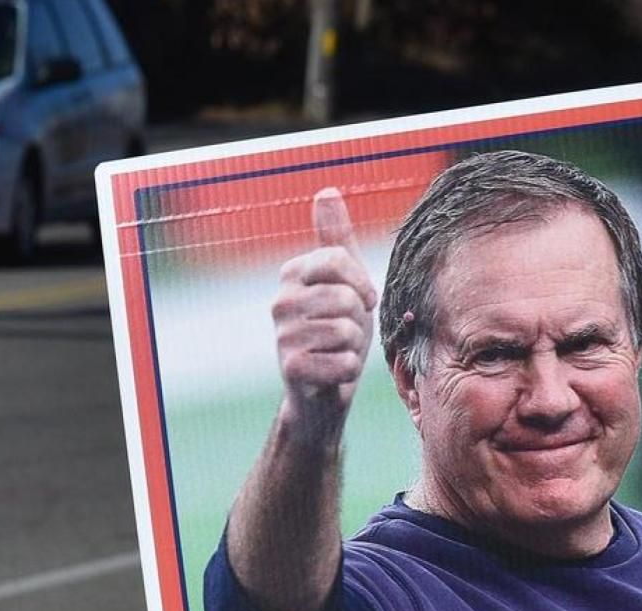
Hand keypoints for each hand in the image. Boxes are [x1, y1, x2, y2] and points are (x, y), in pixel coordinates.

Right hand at [271, 187, 377, 421]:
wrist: (323, 387)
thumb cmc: (337, 329)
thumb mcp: (343, 279)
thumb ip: (336, 238)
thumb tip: (327, 191)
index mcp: (292, 273)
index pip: (339, 260)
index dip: (362, 283)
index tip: (360, 299)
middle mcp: (280, 300)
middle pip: (347, 298)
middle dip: (359, 321)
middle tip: (346, 332)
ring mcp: (282, 335)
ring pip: (348, 331)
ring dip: (355, 347)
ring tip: (338, 350)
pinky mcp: (291, 368)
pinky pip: (346, 362)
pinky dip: (349, 370)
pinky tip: (334, 372)